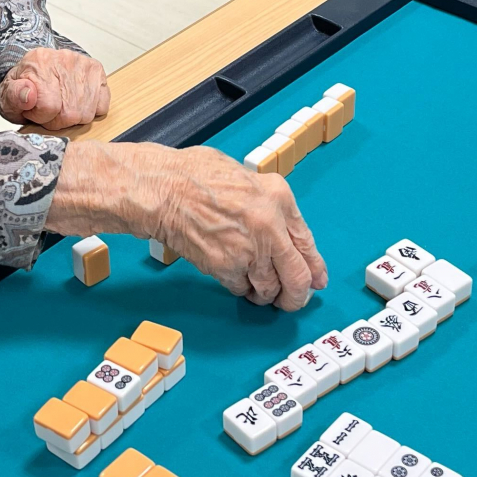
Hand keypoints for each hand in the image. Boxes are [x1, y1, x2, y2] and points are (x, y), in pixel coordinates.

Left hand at [0, 48, 110, 130]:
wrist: (35, 69)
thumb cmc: (24, 86)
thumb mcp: (7, 95)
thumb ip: (13, 97)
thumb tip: (29, 96)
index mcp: (38, 62)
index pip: (48, 106)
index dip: (40, 116)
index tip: (33, 110)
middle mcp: (64, 59)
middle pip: (70, 113)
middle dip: (56, 120)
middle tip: (47, 110)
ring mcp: (83, 64)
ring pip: (86, 112)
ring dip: (73, 117)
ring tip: (60, 106)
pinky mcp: (97, 71)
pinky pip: (102, 105)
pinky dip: (90, 110)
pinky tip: (76, 102)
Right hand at [46, 141, 327, 309]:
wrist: (161, 189)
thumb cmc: (194, 175)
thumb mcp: (245, 177)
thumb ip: (268, 204)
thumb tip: (283, 232)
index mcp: (279, 197)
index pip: (307, 243)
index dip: (313, 268)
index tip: (315, 281)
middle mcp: (270, 226)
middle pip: (297, 277)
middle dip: (296, 296)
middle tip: (290, 301)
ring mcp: (248, 249)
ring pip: (269, 289)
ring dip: (264, 294)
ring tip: (256, 290)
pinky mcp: (224, 267)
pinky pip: (241, 289)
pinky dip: (240, 289)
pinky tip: (234, 279)